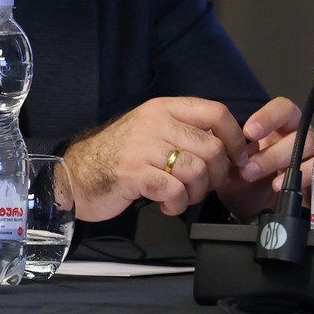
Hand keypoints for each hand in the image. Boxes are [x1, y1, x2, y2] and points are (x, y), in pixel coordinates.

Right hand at [60, 97, 248, 221]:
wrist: (76, 175)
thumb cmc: (119, 157)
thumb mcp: (152, 132)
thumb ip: (185, 132)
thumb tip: (230, 149)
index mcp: (162, 108)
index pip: (216, 113)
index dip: (236, 139)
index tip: (237, 159)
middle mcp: (153, 122)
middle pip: (212, 149)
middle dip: (217, 177)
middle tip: (203, 187)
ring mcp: (141, 147)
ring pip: (197, 172)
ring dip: (197, 194)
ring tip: (182, 197)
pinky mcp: (133, 173)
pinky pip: (175, 191)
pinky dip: (178, 205)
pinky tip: (167, 205)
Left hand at [219, 96, 313, 217]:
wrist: (256, 206)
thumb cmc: (246, 176)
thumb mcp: (234, 160)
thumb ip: (232, 150)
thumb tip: (226, 146)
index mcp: (281, 125)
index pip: (283, 108)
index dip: (268, 117)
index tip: (248, 132)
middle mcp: (302, 136)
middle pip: (298, 132)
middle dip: (270, 151)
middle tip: (247, 168)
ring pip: (309, 149)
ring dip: (280, 163)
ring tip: (256, 177)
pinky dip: (300, 177)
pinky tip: (278, 185)